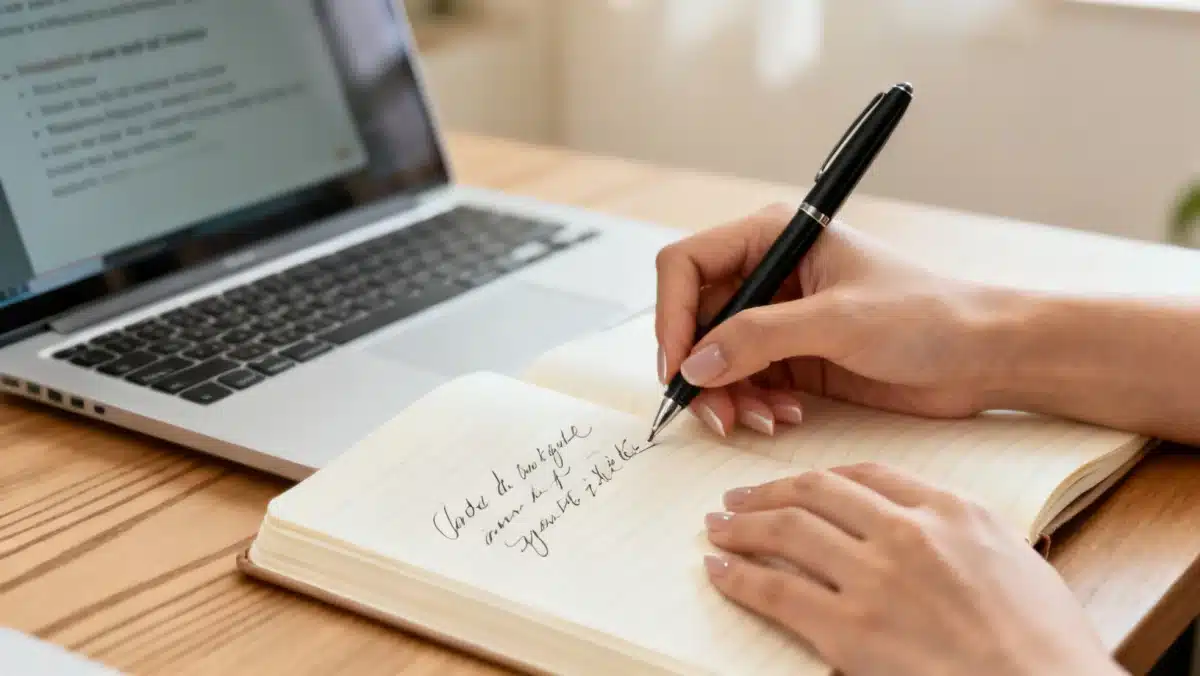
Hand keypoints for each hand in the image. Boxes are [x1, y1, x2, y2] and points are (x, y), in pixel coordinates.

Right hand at [654, 203, 1001, 436]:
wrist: (981, 357)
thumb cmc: (927, 316)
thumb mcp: (838, 321)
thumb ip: (759, 338)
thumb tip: (693, 364)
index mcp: (775, 237)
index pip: (687, 265)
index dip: (672, 316)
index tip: (678, 366)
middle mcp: (768, 274)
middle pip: (694, 320)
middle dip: (700, 369)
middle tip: (716, 412)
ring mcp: (777, 319)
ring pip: (714, 359)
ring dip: (726, 395)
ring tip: (761, 421)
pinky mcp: (791, 358)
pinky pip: (743, 384)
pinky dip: (750, 406)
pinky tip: (784, 418)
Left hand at [702, 462, 1125, 675]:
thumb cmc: (1046, 643)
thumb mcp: (1014, 559)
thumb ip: (961, 533)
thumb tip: (927, 529)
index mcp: (951, 510)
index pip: (869, 475)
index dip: (821, 477)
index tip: (799, 482)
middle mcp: (907, 532)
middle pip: (816, 493)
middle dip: (769, 491)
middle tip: (739, 498)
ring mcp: (874, 579)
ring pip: (787, 531)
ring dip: (743, 525)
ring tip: (719, 526)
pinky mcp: (849, 630)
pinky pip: (775, 590)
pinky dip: (737, 576)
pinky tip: (718, 569)